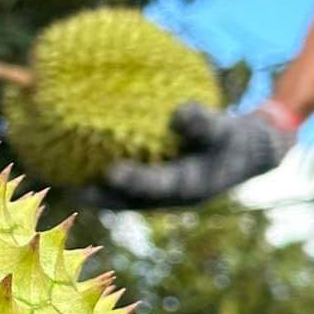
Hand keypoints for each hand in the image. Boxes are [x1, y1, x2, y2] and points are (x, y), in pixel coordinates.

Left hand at [89, 102, 295, 209]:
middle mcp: (172, 197)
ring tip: (66, 184)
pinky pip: (128, 185)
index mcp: (191, 188)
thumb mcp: (227, 130)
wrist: (247, 154)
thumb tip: (179, 112)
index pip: (159, 186)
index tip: (111, 172)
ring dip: (99, 194)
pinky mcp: (158, 186)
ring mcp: (163, 195)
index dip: (135, 181)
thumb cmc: (234, 139)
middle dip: (104, 199)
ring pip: (126, 199)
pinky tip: (81, 162)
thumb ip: (204, 123)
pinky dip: (107, 178)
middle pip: (132, 202)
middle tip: (74, 191)